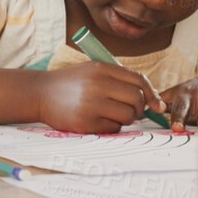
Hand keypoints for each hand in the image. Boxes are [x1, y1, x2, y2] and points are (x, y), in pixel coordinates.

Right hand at [36, 62, 163, 133]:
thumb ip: (118, 79)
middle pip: (136, 99)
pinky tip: (99, 121)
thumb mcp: (93, 70)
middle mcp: (97, 84)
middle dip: (139, 109)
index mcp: (102, 69)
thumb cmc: (71, 83)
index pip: (139, 80)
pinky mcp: (85, 122)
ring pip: (127, 116)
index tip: (156, 105)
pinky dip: (112, 127)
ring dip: (126, 119)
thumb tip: (150, 99)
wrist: (40, 93)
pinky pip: (113, 128)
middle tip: (131, 112)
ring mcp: (91, 104)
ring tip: (113, 116)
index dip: (152, 94)